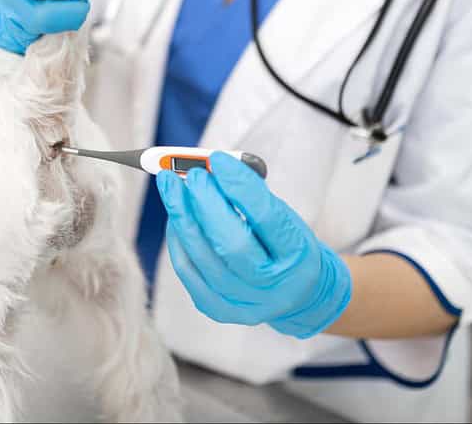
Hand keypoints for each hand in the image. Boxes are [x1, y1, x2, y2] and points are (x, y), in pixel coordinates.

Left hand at [156, 152, 351, 338]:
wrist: (299, 295)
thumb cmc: (288, 246)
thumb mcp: (286, 218)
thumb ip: (253, 198)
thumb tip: (213, 170)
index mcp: (299, 256)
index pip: (267, 218)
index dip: (239, 186)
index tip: (218, 160)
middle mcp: (275, 287)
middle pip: (232, 244)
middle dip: (206, 204)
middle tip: (193, 175)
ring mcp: (246, 303)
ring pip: (204, 259)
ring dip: (183, 217)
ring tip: (172, 187)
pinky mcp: (220, 309)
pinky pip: (189, 271)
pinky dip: (178, 239)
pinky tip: (175, 216)